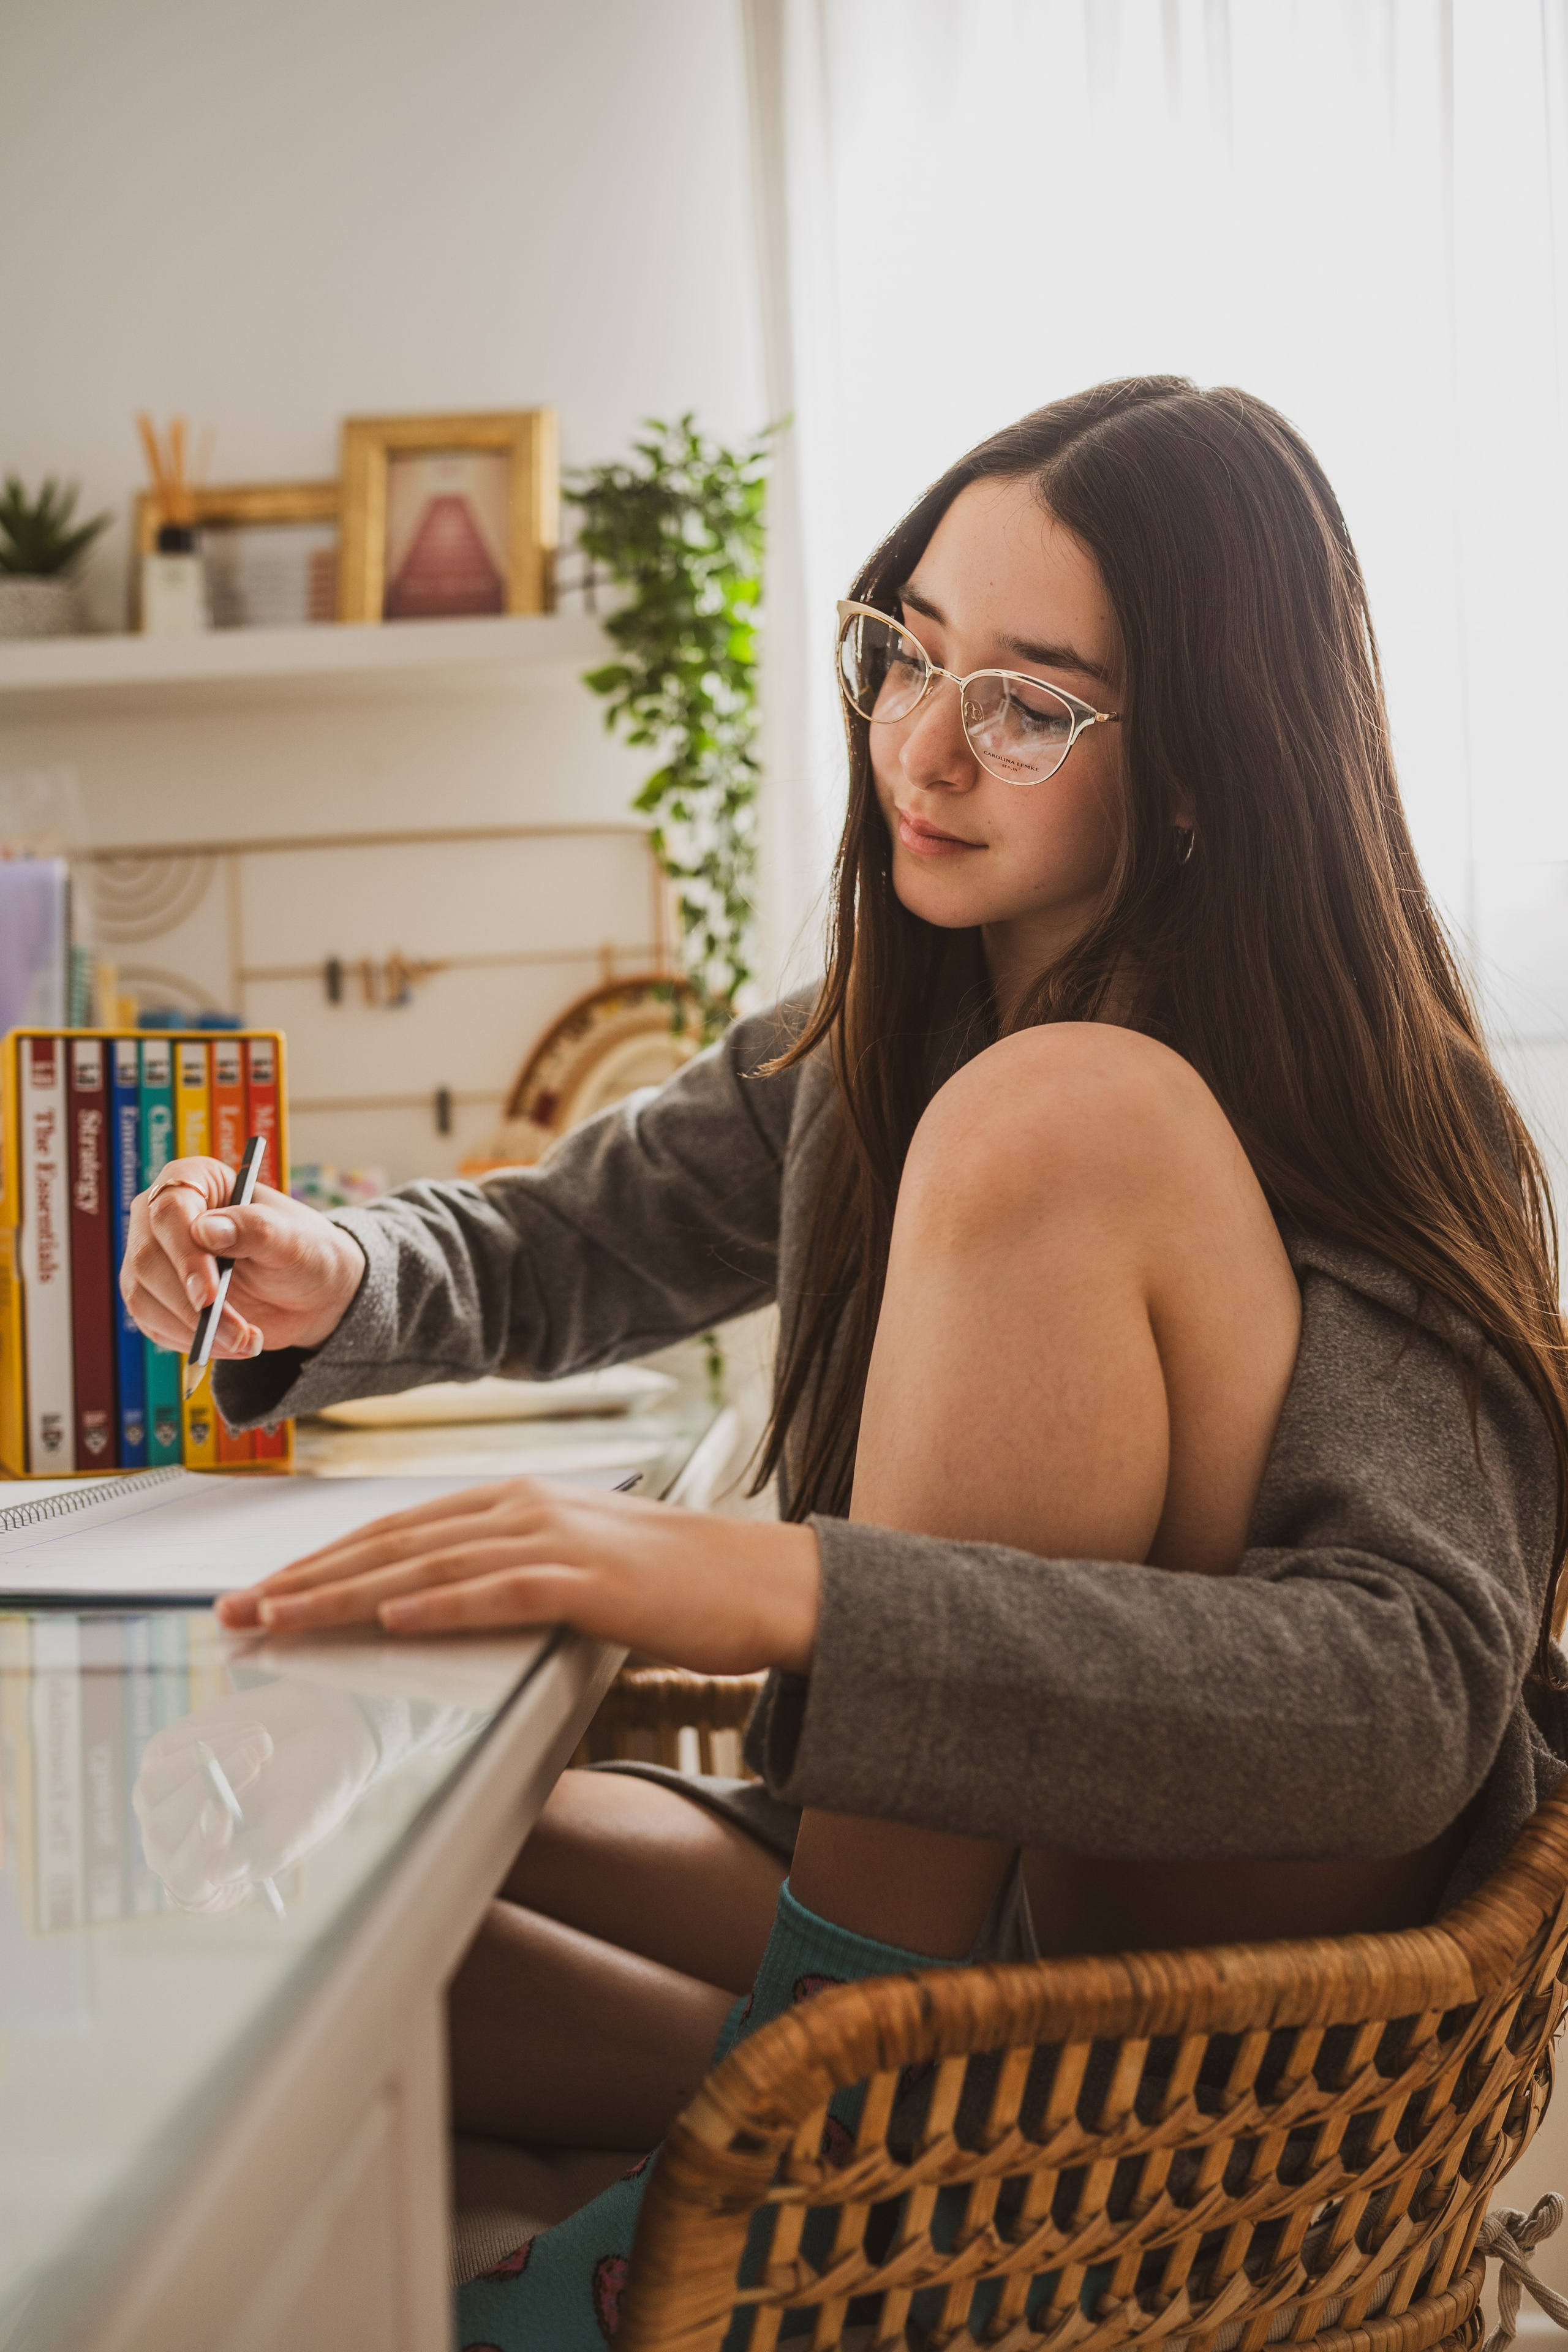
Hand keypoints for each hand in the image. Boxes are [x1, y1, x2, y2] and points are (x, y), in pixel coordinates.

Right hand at [120, 1158, 365, 1358]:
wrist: (310, 1291)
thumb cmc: (304, 1250)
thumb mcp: (292, 1238)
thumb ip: (255, 1229)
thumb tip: (206, 1230)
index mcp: (196, 1180)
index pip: (169, 1210)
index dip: (185, 1254)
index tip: (208, 1292)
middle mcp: (163, 1217)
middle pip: (147, 1258)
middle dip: (189, 1304)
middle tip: (234, 1332)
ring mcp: (154, 1258)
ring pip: (143, 1296)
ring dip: (192, 1329)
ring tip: (244, 1342)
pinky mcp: (156, 1297)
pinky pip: (153, 1324)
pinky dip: (189, 1342)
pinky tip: (228, 1344)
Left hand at [132, 1681, 379, 1911]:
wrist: (319, 1737)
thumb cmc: (313, 1791)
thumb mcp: (302, 1824)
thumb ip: (265, 1852)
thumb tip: (220, 1873)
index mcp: (214, 1879)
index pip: (185, 1879)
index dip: (199, 1848)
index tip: (222, 1809)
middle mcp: (176, 1847)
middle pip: (161, 1831)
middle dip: (206, 1790)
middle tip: (254, 1758)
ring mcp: (162, 1802)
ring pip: (153, 1788)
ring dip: (210, 1761)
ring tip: (263, 1742)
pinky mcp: (162, 1759)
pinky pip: (167, 1749)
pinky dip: (212, 1735)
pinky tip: (250, 1731)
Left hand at [215, 1478, 822, 1675]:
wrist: (762, 1581)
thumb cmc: (669, 1585)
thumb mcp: (570, 1569)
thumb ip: (502, 1576)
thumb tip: (429, 1604)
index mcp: (515, 1501)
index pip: (395, 1530)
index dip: (320, 1560)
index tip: (262, 1591)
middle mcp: (524, 1507)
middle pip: (393, 1544)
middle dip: (306, 1580)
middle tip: (237, 1612)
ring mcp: (556, 1540)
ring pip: (427, 1567)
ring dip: (346, 1595)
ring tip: (283, 1621)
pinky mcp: (590, 1581)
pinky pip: (500, 1592)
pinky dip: (442, 1604)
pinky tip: (393, 1618)